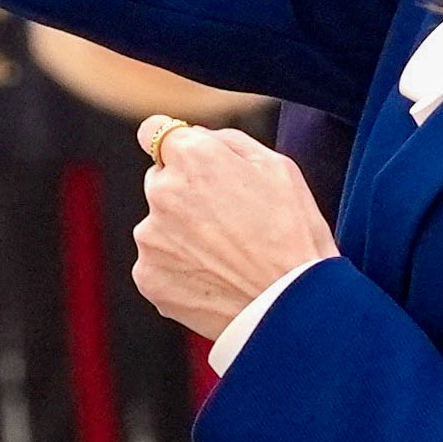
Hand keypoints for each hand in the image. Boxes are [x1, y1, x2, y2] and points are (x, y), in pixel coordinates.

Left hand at [131, 123, 338, 341]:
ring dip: (181, 235)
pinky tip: (215, 279)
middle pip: (160, 181)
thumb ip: (225, 140)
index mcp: (192, 156)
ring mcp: (151, 237)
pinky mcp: (148, 277)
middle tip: (227, 221)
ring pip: (158, 225)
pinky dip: (179, 269)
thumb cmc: (295, 233)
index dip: (176, 148)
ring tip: (226, 257)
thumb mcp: (277, 165)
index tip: (189, 164)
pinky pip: (158, 263)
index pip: (153, 132)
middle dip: (185, 193)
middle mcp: (162, 191)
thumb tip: (192, 136)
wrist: (294, 308)